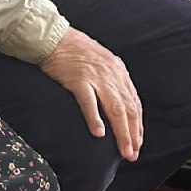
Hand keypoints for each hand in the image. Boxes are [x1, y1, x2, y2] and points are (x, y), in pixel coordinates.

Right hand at [41, 28, 142, 158]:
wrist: (53, 36)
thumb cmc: (74, 49)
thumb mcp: (101, 60)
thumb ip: (111, 78)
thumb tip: (117, 102)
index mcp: (117, 70)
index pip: (134, 102)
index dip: (137, 125)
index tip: (137, 142)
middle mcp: (111, 74)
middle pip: (128, 109)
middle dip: (133, 134)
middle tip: (133, 154)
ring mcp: (96, 76)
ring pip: (115, 109)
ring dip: (122, 133)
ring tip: (124, 151)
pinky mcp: (78, 79)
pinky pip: (89, 102)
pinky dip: (95, 118)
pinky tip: (99, 133)